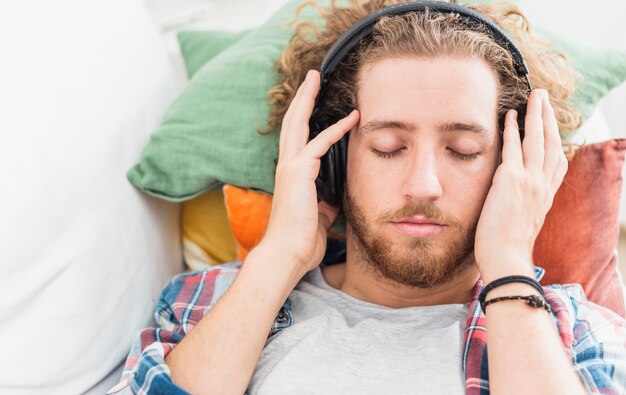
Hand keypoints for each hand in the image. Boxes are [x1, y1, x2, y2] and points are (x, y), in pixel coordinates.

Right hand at [258, 70, 359, 276]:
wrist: (287, 255)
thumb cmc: (301, 240)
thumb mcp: (320, 216)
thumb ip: (327, 201)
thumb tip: (336, 197)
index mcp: (291, 175)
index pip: (298, 139)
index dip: (306, 118)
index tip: (317, 104)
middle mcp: (287, 166)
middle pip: (292, 122)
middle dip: (302, 98)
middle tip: (311, 77)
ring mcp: (290, 168)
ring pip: (298, 124)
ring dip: (308, 100)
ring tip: (317, 79)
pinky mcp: (299, 173)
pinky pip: (320, 143)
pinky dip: (336, 129)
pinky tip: (352, 118)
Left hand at [474, 89, 567, 282]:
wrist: (506, 259)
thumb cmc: (507, 248)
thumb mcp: (522, 223)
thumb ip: (522, 206)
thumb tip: (512, 199)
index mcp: (545, 197)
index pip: (557, 162)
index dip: (555, 140)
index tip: (552, 125)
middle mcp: (542, 186)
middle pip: (551, 144)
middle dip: (549, 118)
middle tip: (544, 99)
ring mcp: (529, 182)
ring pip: (537, 140)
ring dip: (536, 114)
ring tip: (535, 96)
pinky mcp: (511, 180)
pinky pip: (514, 147)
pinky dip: (513, 128)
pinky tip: (510, 115)